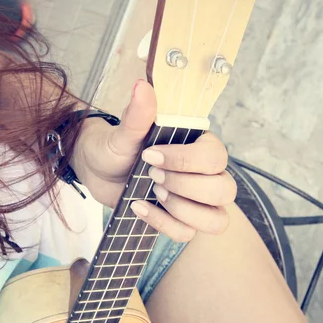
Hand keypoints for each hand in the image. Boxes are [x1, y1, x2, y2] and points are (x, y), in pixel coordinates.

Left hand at [72, 80, 236, 241]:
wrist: (98, 171)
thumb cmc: (116, 147)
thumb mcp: (123, 134)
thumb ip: (137, 115)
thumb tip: (142, 88)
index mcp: (200, 146)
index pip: (216, 156)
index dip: (186, 160)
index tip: (150, 155)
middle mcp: (206, 175)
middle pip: (224, 190)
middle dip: (185, 186)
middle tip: (152, 176)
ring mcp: (196, 202)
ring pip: (216, 219)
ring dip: (182, 210)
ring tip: (153, 193)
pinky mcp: (181, 221)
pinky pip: (187, 234)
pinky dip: (162, 224)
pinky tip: (139, 207)